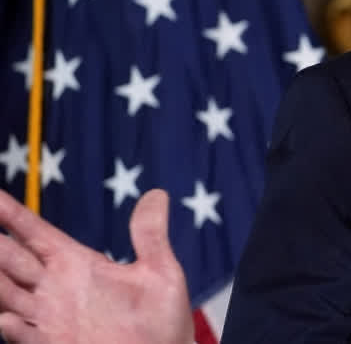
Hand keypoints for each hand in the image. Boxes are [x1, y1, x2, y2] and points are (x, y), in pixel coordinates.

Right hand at [0, 188, 193, 343]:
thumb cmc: (162, 322)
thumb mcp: (160, 273)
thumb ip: (149, 235)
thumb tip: (157, 194)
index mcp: (77, 265)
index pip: (35, 234)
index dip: (12, 215)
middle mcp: (56, 290)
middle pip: (11, 259)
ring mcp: (50, 319)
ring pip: (7, 294)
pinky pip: (26, 335)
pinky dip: (14, 327)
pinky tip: (7, 317)